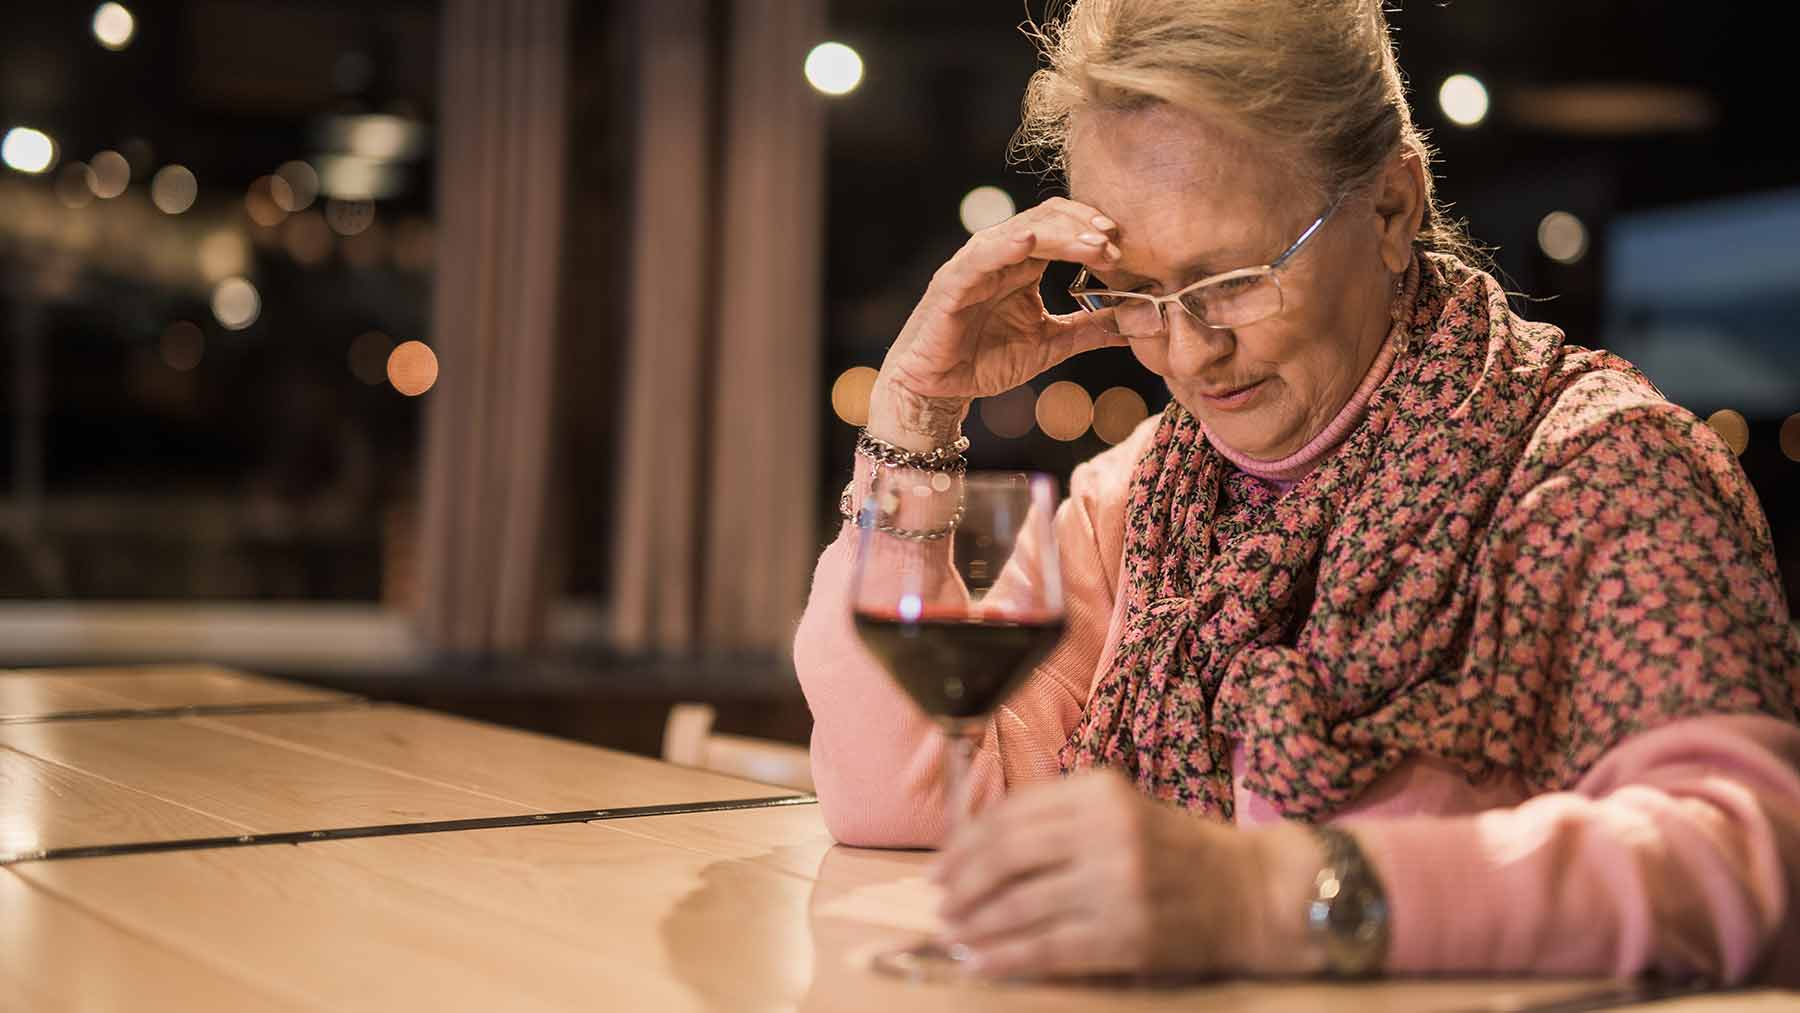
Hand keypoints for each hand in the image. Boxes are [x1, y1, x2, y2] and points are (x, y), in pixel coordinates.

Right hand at [867, 198, 1128, 449]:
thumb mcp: (1051, 345)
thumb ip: (1089, 331)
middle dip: (1085, 229)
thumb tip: (1135, 325)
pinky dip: (1004, 246)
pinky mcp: (952, 283)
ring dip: (1061, 235)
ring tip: (1094, 246)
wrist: (937, 390)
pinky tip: (1029, 243)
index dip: (1093, 230)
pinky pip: (980, 256)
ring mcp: (976, 266)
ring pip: (1021, 232)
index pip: (1062, 227)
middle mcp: (1001, 256)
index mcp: (1024, 265)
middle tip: (1116, 246)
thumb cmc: (985, 362)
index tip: (1123, 248)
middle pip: (1047, 220)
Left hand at [931, 769, 1327, 978]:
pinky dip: (1005, 955)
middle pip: (1007, 856)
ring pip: (1020, 904)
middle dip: (962, 883)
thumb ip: (1059, 817)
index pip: (1012, 814)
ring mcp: (1116, 884)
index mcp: (1102, 792)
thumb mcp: (1121, 809)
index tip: (942, 864)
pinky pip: (1047, 947)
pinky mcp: (1126, 935)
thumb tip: (977, 844)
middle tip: (939, 901)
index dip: (966, 843)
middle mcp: (1107, 832)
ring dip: (976, 922)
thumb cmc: (1179, 850)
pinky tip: (981, 960)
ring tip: (953, 932)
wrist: (1252, 892)